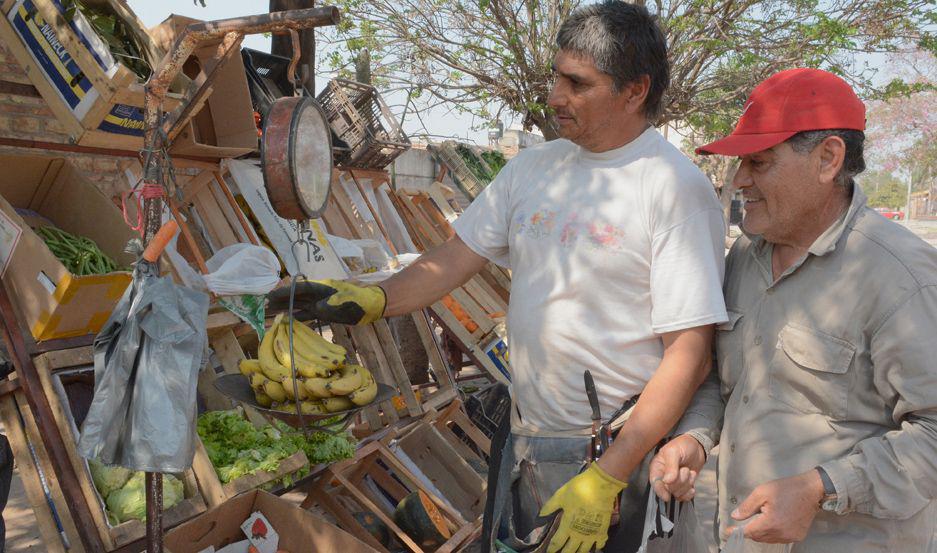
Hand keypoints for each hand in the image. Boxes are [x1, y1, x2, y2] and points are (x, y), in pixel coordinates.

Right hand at [267, 279, 385, 324]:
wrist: (373, 305)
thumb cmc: (361, 301)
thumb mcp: (347, 301)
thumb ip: (332, 304)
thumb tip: (317, 308)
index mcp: (322, 287)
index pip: (299, 289)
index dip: (284, 293)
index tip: (270, 296)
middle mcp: (319, 294)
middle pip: (296, 296)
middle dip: (280, 300)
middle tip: (264, 305)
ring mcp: (321, 302)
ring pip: (300, 305)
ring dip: (286, 309)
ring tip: (271, 313)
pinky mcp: (325, 312)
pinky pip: (308, 314)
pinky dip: (297, 318)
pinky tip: (288, 321)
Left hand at [538, 463, 626, 552]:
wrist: (600, 486)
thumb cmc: (579, 490)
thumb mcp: (560, 495)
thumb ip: (550, 506)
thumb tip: (540, 516)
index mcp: (567, 526)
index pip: (557, 542)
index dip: (552, 549)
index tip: (549, 552)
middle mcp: (579, 534)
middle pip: (570, 550)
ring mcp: (592, 534)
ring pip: (584, 550)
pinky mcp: (603, 530)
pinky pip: (600, 544)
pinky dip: (596, 547)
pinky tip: (594, 547)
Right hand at [649, 434, 705, 501]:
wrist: (697, 447)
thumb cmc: (683, 445)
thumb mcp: (674, 452)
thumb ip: (671, 466)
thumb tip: (667, 481)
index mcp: (656, 467)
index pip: (655, 483)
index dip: (660, 491)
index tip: (667, 496)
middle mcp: (663, 476)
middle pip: (668, 489)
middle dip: (680, 481)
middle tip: (685, 469)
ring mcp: (673, 483)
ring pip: (677, 493)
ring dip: (687, 484)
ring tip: (689, 472)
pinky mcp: (682, 486)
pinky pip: (683, 497)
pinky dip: (689, 493)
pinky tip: (692, 486)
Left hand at [725, 469, 824, 543]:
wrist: (811, 490)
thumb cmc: (786, 488)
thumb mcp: (762, 492)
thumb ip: (747, 506)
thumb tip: (735, 517)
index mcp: (771, 523)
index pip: (748, 532)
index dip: (736, 532)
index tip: (726, 532)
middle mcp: (781, 533)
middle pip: (757, 537)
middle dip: (749, 530)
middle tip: (745, 519)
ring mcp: (790, 536)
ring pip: (768, 539)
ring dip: (760, 532)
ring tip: (760, 517)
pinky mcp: (797, 536)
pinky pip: (779, 538)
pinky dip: (772, 533)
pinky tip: (772, 522)